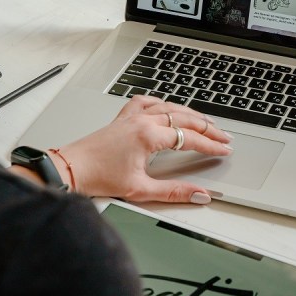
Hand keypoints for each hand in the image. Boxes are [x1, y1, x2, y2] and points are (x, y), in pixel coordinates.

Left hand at [55, 95, 231, 202]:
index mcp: (148, 136)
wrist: (70, 169)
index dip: (211, 145)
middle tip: (224, 136)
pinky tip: (167, 106)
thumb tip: (199, 193)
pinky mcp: (122, 118)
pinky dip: (162, 103)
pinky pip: (147, 102)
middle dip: (208, 128)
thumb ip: (174, 191)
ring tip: (205, 122)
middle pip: (184, 118)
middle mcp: (142, 121)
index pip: (190, 138)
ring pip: (169, 107)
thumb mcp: (141, 190)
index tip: (224, 150)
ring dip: (190, 114)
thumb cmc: (98, 178)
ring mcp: (132, 117)